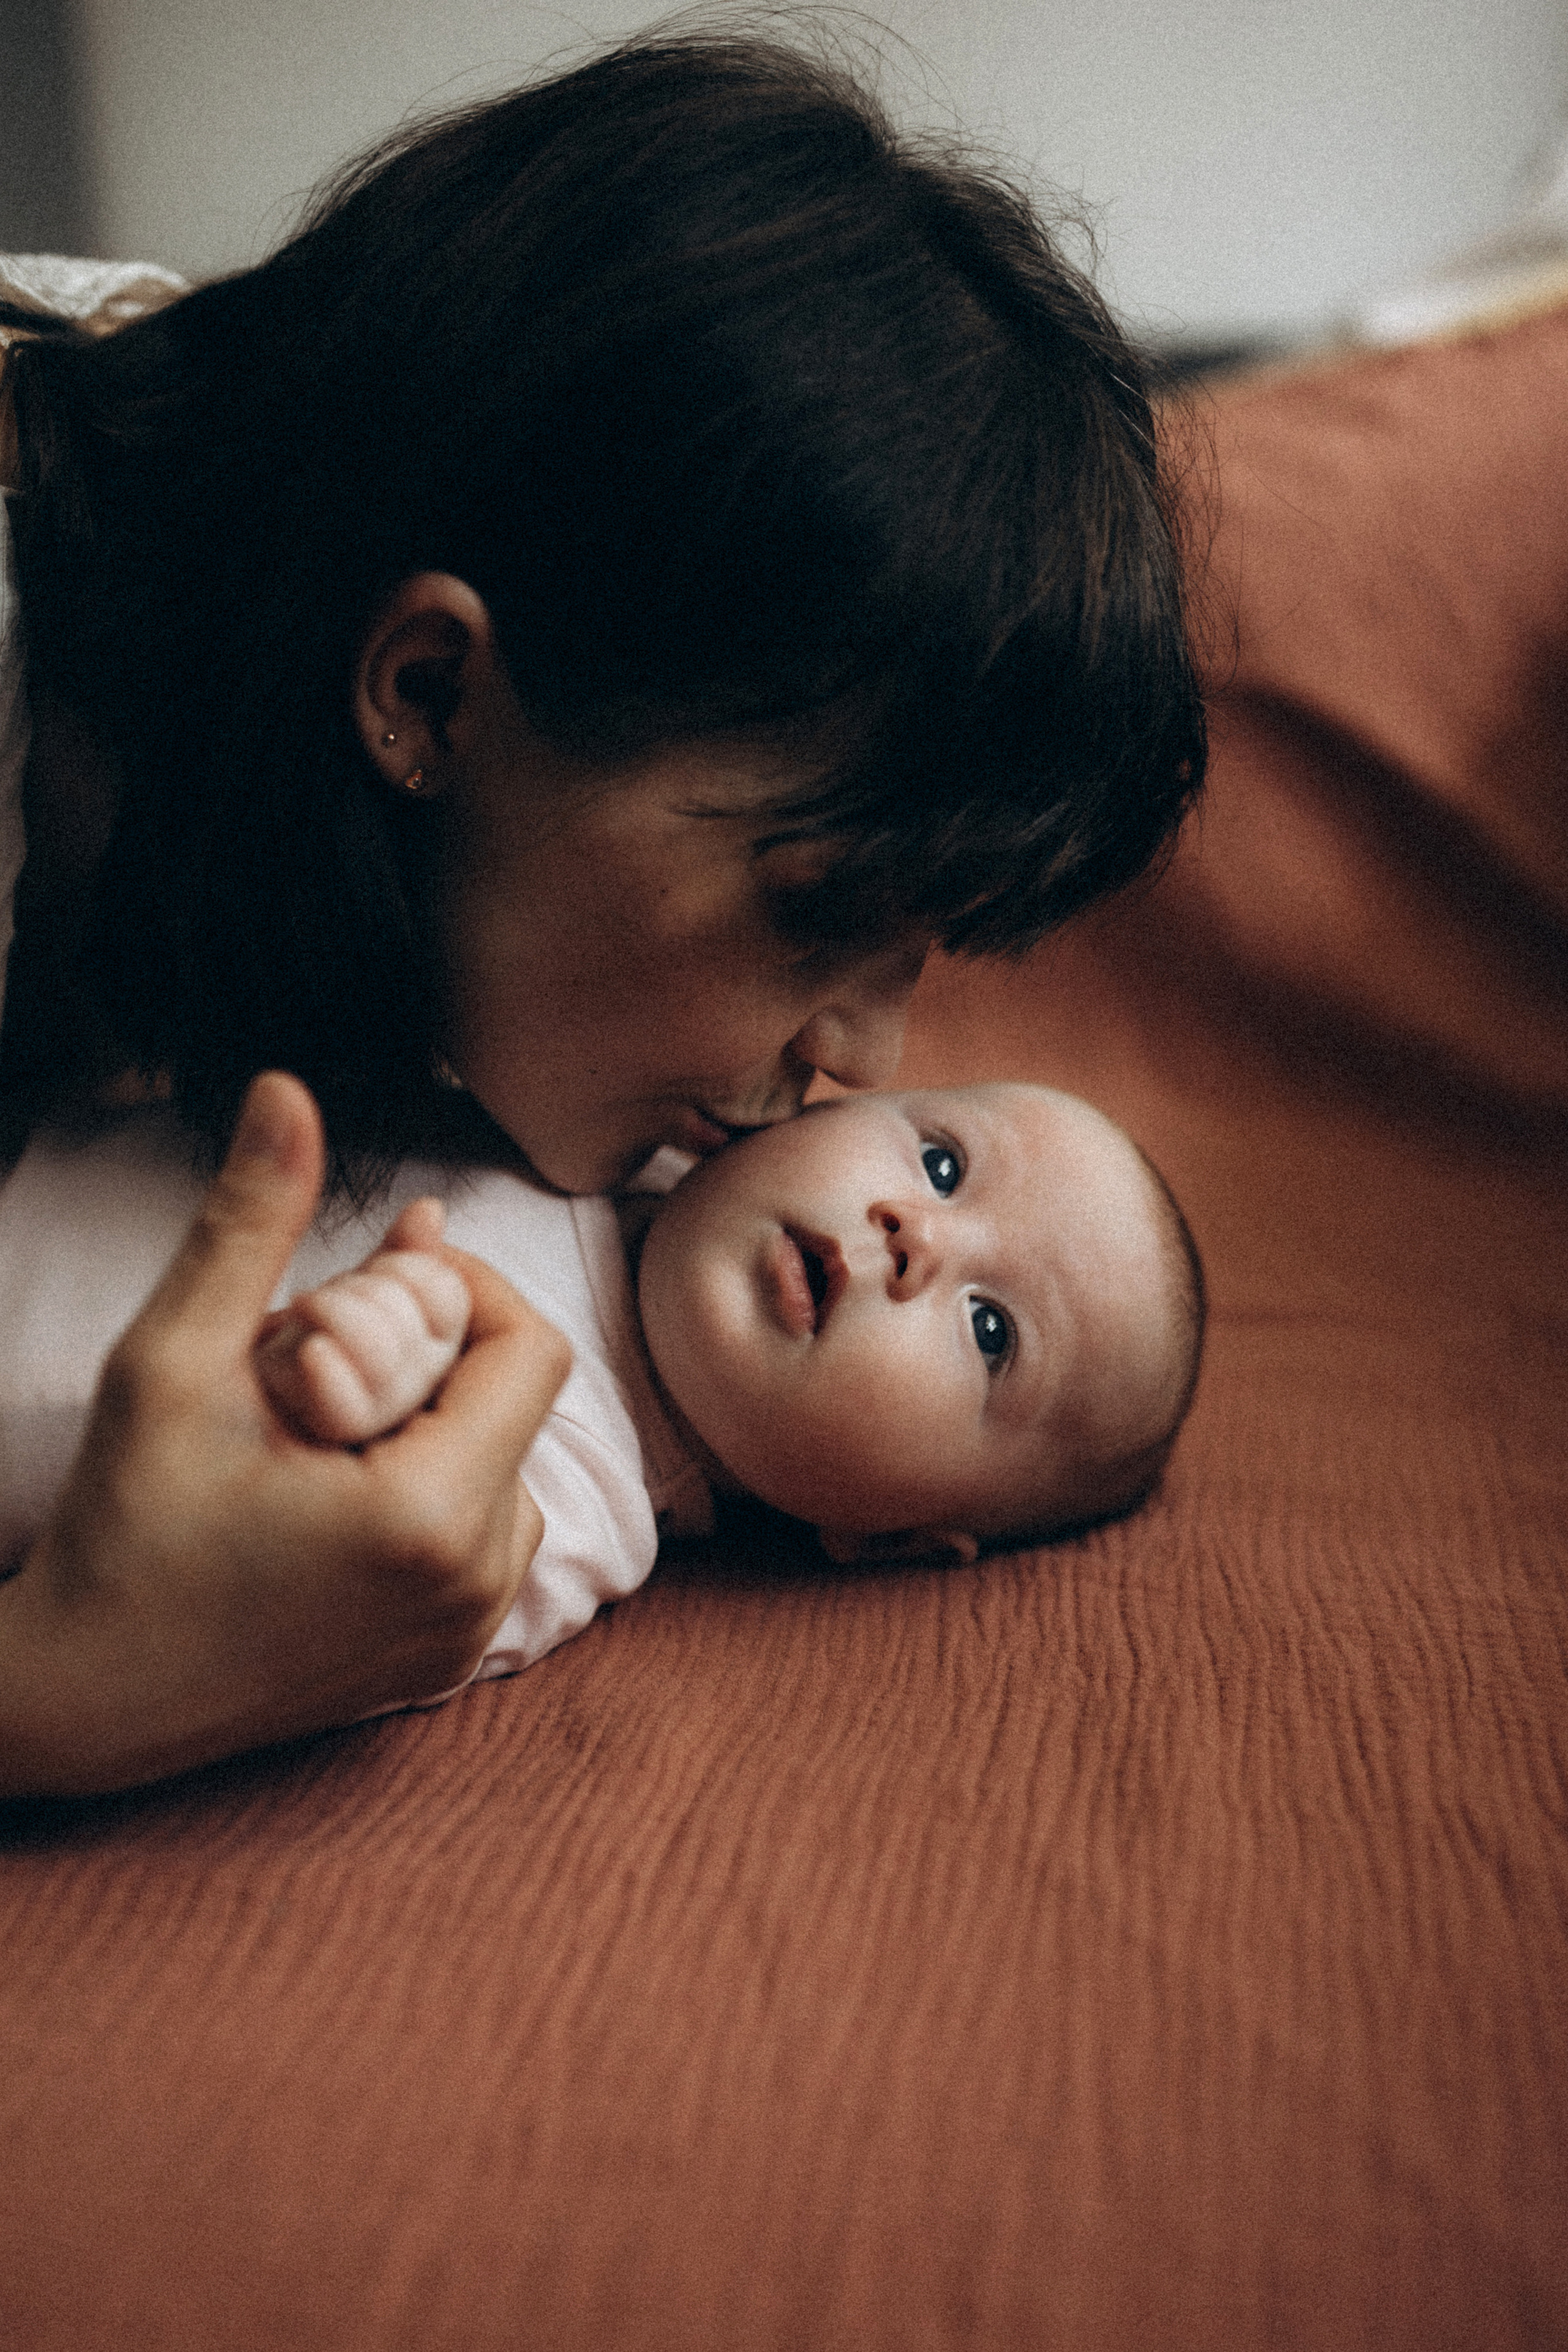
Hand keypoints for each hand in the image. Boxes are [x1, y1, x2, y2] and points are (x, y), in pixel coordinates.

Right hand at [0, 1073, 570, 1796]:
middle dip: (425, 1350)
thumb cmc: (121, 1531)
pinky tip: (327, 1480)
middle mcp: (478, 1585)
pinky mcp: (450, 1656)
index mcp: (435, 1518)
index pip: (532, 1349)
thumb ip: (252, 1222)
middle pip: (512, 1400)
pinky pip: (483, 1527)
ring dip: (425, 1415)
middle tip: (302, 1360)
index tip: (366, 1283)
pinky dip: (425, 1482)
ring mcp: (470, 1631)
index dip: (463, 1289)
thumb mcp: (175, 1360)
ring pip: (499, 1458)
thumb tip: (287, 1091)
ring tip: (306, 1427)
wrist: (82, 1697)